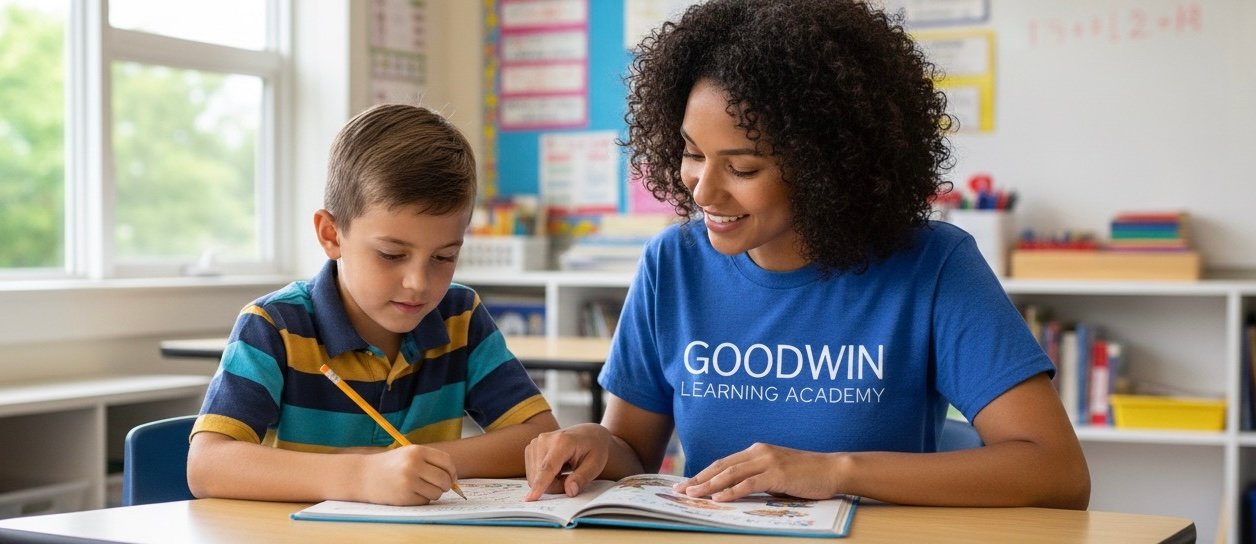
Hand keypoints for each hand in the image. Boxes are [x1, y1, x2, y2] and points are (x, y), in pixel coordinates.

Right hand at [356, 445, 456, 504]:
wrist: (363, 476)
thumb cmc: (390, 465)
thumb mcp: (408, 454)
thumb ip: (430, 462)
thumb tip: (453, 478)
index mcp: (417, 451)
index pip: (446, 462)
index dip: (452, 471)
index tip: (452, 477)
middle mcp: (413, 465)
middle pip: (444, 479)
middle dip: (446, 485)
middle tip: (442, 486)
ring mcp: (408, 482)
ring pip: (437, 492)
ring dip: (434, 493)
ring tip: (423, 489)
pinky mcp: (404, 497)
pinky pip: (425, 501)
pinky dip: (422, 499)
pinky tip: (411, 493)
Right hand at [524, 423, 611, 500]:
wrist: (588, 433)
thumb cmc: (594, 448)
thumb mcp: (595, 464)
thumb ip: (582, 478)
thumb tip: (570, 491)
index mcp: (562, 441)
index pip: (548, 467)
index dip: (540, 484)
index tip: (531, 498)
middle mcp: (544, 440)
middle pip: (540, 476)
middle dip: (555, 486)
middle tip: (572, 480)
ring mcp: (535, 443)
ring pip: (534, 476)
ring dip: (549, 482)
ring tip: (565, 473)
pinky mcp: (531, 448)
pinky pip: (532, 473)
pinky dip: (544, 477)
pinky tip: (557, 470)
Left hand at [675, 443, 839, 501]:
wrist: (833, 469)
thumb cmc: (807, 475)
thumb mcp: (778, 473)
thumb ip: (758, 478)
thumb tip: (736, 491)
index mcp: (757, 451)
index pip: (723, 463)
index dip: (703, 474)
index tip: (687, 484)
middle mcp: (759, 452)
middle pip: (721, 466)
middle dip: (699, 479)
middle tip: (680, 491)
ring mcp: (767, 461)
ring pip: (731, 474)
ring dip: (709, 486)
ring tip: (692, 495)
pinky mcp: (777, 473)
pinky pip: (748, 483)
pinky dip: (731, 491)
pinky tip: (718, 498)